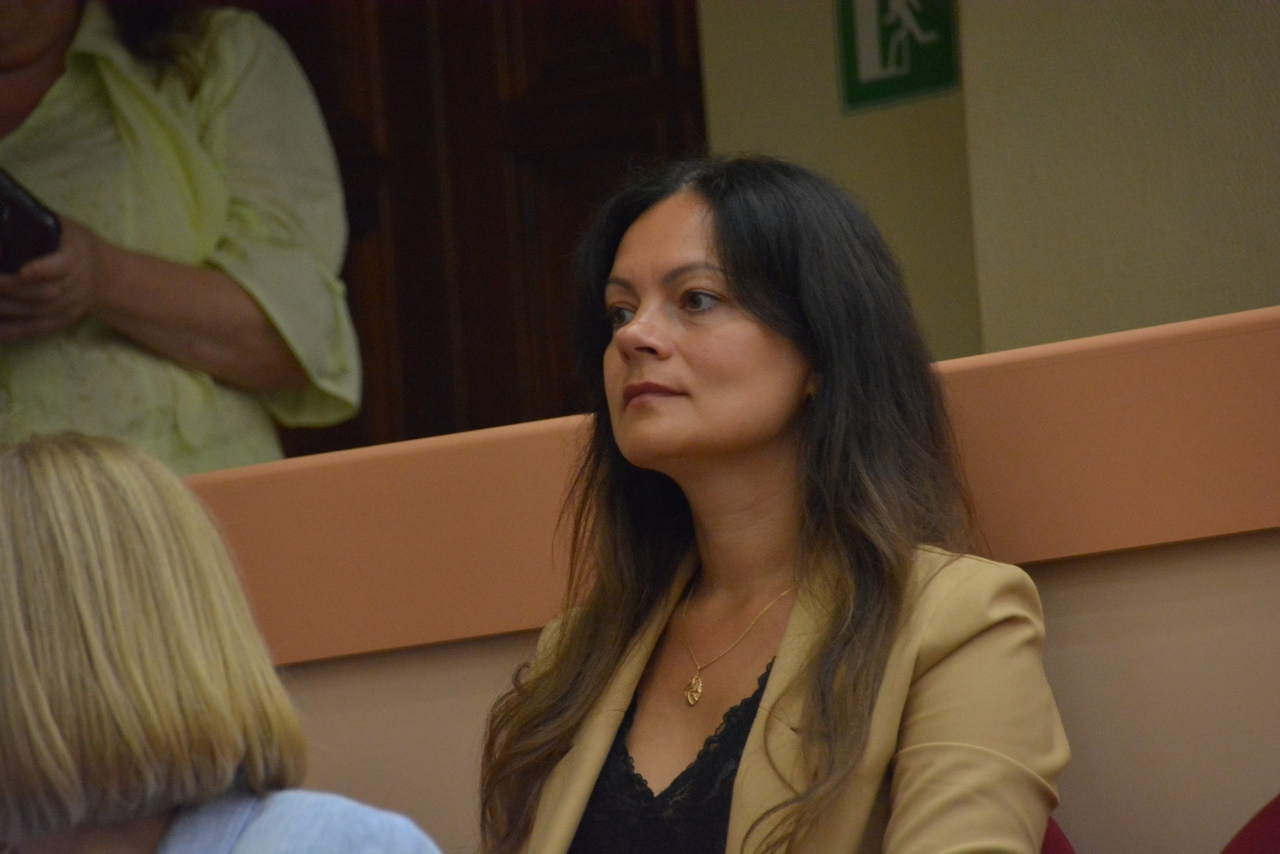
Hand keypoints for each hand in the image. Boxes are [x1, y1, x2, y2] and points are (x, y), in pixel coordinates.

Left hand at [0, 217, 102, 341]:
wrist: (106, 275)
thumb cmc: (75, 244)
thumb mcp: (64, 227)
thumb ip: (37, 225)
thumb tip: (3, 215)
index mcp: (76, 256)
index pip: (61, 266)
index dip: (42, 270)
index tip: (23, 271)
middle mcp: (76, 284)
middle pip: (44, 293)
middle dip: (11, 290)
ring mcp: (70, 305)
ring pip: (37, 313)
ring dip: (7, 310)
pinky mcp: (62, 320)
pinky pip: (36, 329)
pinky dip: (13, 332)